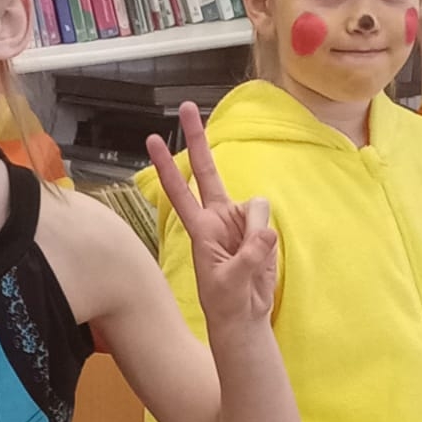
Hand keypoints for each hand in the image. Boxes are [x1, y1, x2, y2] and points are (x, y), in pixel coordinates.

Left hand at [146, 102, 277, 332]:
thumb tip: (265, 232)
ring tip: (250, 259)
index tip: (153, 140)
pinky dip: (267, 238)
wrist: (245, 315)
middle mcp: (219, 216)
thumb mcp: (230, 283)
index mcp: (200, 228)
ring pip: (256, 205)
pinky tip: (261, 254)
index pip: (179, 191)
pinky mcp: (261, 228)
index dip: (168, 167)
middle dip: (198, 139)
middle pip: (207, 170)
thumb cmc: (226, 302)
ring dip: (256, 230)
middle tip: (187, 107)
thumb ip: (248, 255)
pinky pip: (269, 221)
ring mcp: (241, 220)